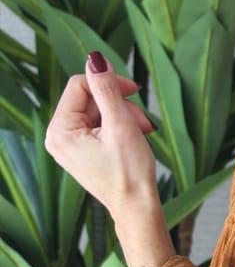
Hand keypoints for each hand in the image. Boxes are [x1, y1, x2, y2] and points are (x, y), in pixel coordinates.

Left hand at [45, 51, 158, 219]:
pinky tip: (135, 137)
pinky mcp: (82, 152)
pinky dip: (120, 127)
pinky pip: (99, 126)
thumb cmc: (130, 172)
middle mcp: (59, 137)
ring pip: (98, 111)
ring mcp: (70, 146)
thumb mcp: (120, 124)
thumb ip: (106, 89)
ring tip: (142, 132)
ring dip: (124, 116)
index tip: (134, 90)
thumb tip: (95, 59)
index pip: (80, 85)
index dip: (108, 82)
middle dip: (119, 104)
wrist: (137, 207)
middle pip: (90, 98)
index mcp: (60, 130)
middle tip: (142, 121)